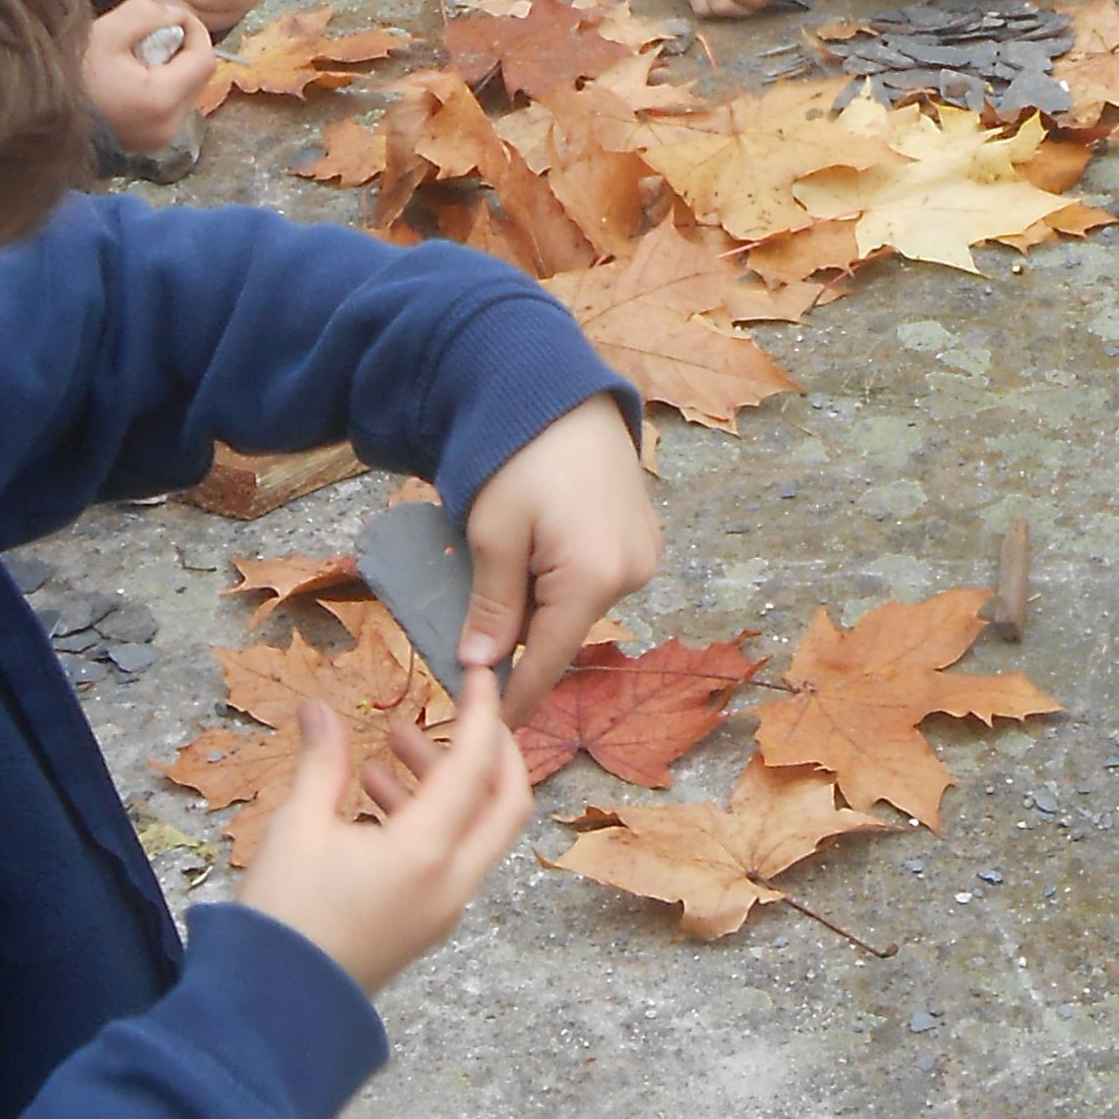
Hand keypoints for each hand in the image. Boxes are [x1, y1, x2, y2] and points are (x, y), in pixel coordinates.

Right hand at [84, 0, 217, 151]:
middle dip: (179, 42)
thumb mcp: (106, 33)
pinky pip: (168, 103)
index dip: (194, 27)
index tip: (169, 10)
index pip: (205, 57)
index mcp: (163, 100)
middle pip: (196, 74)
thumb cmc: (70, 78)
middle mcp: (170, 125)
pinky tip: (130, 71)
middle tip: (148, 24)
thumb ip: (146, 13)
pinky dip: (158, 81)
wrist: (40, 121)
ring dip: (168, 62)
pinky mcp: (149, 141)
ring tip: (134, 47)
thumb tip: (172, 13)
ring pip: (183, 88)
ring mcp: (160, 137)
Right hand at [238, 674, 533, 993]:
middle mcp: (452, 880)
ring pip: (475, 831)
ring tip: (392, 746)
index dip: (480, 712)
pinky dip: (430, 819)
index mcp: (428, 850)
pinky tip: (374, 794)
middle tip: (460, 713)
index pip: (477, 765)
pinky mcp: (425, 923)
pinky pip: (449, 858)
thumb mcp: (297, 827)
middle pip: (506, 803)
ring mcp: (444, 907)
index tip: (478, 673)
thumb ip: (323, 762)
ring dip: (449, 783)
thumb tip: (321, 709)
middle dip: (492, 751)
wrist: (275, 1010)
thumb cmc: (285, 915)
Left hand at [461, 392, 663, 719]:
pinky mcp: (644, 539)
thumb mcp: (492, 535)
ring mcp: (644, 556)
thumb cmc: (519, 456)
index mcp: (594, 578)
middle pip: (565, 634)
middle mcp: (632, 574)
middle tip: (474, 651)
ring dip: (543, 610)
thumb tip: (479, 665)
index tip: (489, 725)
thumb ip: (491, 605)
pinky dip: (564, 585)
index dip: (516, 697)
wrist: (562, 393)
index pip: (548, 660)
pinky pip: (597, 581)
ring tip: (503, 583)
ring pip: (580, 609)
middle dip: (523, 646)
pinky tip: (536, 558)